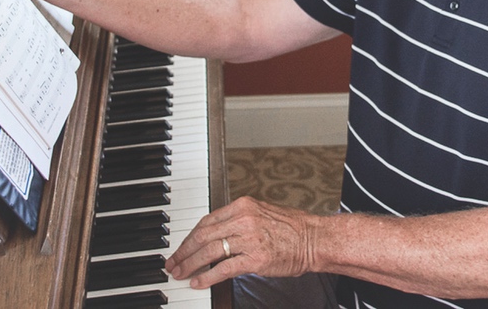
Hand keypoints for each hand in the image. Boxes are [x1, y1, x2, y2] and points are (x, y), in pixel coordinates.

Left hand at [165, 196, 317, 288]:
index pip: (206, 221)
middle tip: (172, 262)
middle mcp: (244, 219)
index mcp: (243, 205)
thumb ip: (238, 221)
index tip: (180, 247)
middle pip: (203, 235)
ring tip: (179, 274)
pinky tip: (198, 282)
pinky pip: (224, 269)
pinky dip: (207, 277)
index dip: (189, 236)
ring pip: (210, 251)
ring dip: (190, 264)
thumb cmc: (293, 228)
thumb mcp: (261, 214)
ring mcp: (249, 239)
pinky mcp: (256, 259)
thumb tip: (215, 236)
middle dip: (183, 251)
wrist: (315, 239)